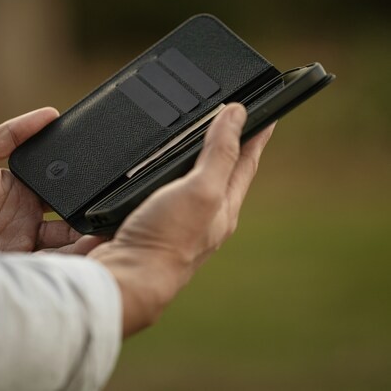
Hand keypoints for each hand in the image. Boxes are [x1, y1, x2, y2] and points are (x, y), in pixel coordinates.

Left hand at [0, 108, 101, 253]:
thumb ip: (14, 133)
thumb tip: (51, 113)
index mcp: (20, 190)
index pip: (61, 191)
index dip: (83, 190)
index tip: (105, 186)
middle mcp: (24, 218)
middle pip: (67, 221)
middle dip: (91, 219)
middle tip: (114, 214)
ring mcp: (19, 242)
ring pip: (63, 245)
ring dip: (85, 240)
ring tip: (108, 233)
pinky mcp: (12, 263)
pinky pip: (47, 264)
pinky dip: (69, 260)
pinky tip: (88, 251)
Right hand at [90, 103, 274, 336]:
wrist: (124, 277)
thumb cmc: (166, 240)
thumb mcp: (201, 190)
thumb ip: (219, 153)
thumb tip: (237, 115)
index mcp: (223, 207)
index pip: (246, 161)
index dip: (256, 135)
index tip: (267, 113)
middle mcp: (203, 213)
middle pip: (221, 171)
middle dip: (228, 145)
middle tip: (234, 125)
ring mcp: (175, 217)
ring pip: (190, 178)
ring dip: (195, 157)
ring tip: (199, 140)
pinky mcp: (149, 218)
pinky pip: (161, 186)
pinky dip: (163, 170)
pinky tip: (156, 168)